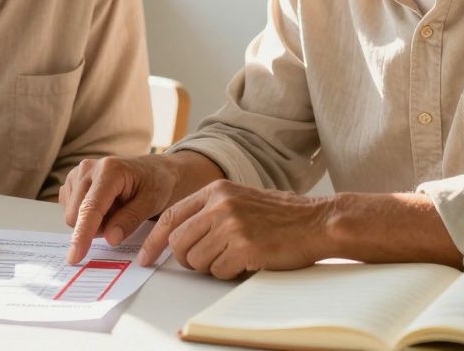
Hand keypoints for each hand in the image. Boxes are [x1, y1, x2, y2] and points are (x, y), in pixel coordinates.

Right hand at [60, 155, 176, 263]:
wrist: (154, 170)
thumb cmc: (155, 183)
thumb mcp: (152, 202)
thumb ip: (131, 219)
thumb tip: (111, 238)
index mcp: (109, 170)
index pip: (90, 207)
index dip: (82, 234)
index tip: (75, 256)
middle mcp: (88, 168)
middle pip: (76, 215)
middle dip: (96, 227)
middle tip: (121, 218)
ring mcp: (77, 173)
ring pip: (72, 215)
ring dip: (93, 222)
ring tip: (115, 209)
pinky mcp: (72, 181)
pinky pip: (71, 210)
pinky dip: (87, 216)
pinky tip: (104, 206)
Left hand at [137, 180, 330, 279]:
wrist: (317, 221)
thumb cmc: (281, 215)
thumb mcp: (240, 199)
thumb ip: (209, 211)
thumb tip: (178, 235)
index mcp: (216, 190)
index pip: (170, 216)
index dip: (154, 240)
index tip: (145, 257)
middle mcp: (220, 205)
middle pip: (178, 243)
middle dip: (187, 259)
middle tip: (207, 260)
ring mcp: (232, 225)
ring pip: (196, 261)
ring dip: (212, 267)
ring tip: (235, 256)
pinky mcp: (244, 247)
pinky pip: (219, 272)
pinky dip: (230, 273)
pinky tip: (248, 260)